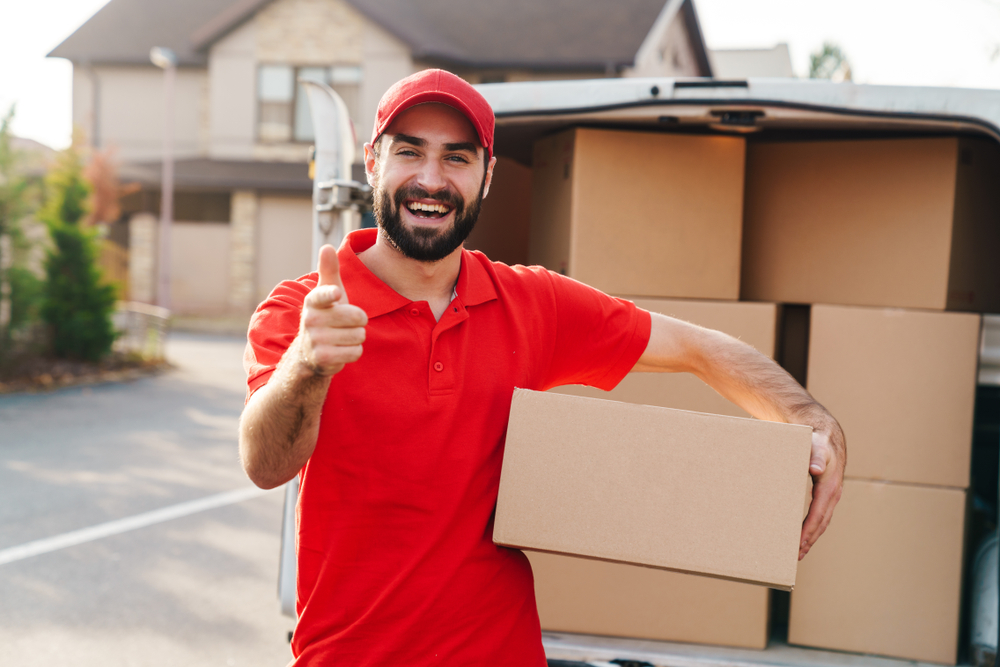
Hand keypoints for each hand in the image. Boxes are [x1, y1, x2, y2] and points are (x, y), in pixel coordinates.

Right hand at [298, 245, 367, 376]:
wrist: (310, 352)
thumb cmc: (326, 315)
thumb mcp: (328, 292)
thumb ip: (329, 270)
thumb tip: (326, 246)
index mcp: (313, 301)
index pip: (323, 296)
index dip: (331, 295)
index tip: (336, 293)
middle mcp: (310, 320)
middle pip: (358, 317)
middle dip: (359, 322)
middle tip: (347, 324)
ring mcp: (315, 340)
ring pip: (359, 336)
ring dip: (356, 338)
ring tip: (342, 337)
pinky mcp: (322, 358)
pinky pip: (355, 352)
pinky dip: (353, 352)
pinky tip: (341, 350)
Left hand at [799, 424, 844, 559]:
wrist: (826, 436)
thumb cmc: (819, 441)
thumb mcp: (816, 446)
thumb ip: (815, 457)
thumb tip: (815, 469)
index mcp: (829, 487)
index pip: (818, 514)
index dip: (808, 530)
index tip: (799, 543)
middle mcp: (832, 494)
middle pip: (821, 523)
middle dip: (809, 540)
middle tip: (796, 555)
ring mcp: (830, 495)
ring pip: (822, 521)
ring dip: (811, 537)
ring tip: (799, 551)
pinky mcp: (825, 494)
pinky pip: (820, 514)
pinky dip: (812, 527)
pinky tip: (803, 534)